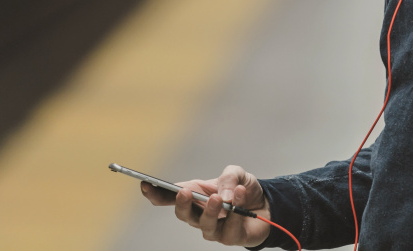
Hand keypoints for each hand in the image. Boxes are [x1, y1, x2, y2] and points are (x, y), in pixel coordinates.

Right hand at [140, 164, 271, 246]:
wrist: (266, 205)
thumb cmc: (242, 189)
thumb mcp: (237, 173)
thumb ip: (228, 177)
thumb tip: (223, 194)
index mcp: (194, 195)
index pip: (169, 197)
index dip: (155, 193)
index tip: (146, 185)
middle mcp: (199, 214)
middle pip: (182, 214)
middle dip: (181, 204)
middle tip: (185, 192)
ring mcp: (213, 228)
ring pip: (204, 225)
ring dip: (210, 210)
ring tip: (219, 197)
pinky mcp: (229, 238)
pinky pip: (229, 228)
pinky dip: (235, 211)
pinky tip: (239, 196)